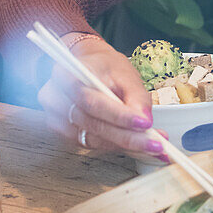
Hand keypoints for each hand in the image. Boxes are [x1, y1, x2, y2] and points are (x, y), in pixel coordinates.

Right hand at [37, 35, 164, 158]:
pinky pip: (92, 144)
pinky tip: (134, 144)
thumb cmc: (103, 67)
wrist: (87, 66)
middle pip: (94, 125)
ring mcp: (57, 118)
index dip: (120, 116)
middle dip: (128, 138)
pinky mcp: (63, 132)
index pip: (94, 102)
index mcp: (68, 75)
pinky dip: (115, 145)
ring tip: (151, 145)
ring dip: (125, 145)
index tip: (145, 124)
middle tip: (155, 144)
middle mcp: (57, 98)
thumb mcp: (124, 72)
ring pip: (94, 139)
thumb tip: (145, 120)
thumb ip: (135, 96)